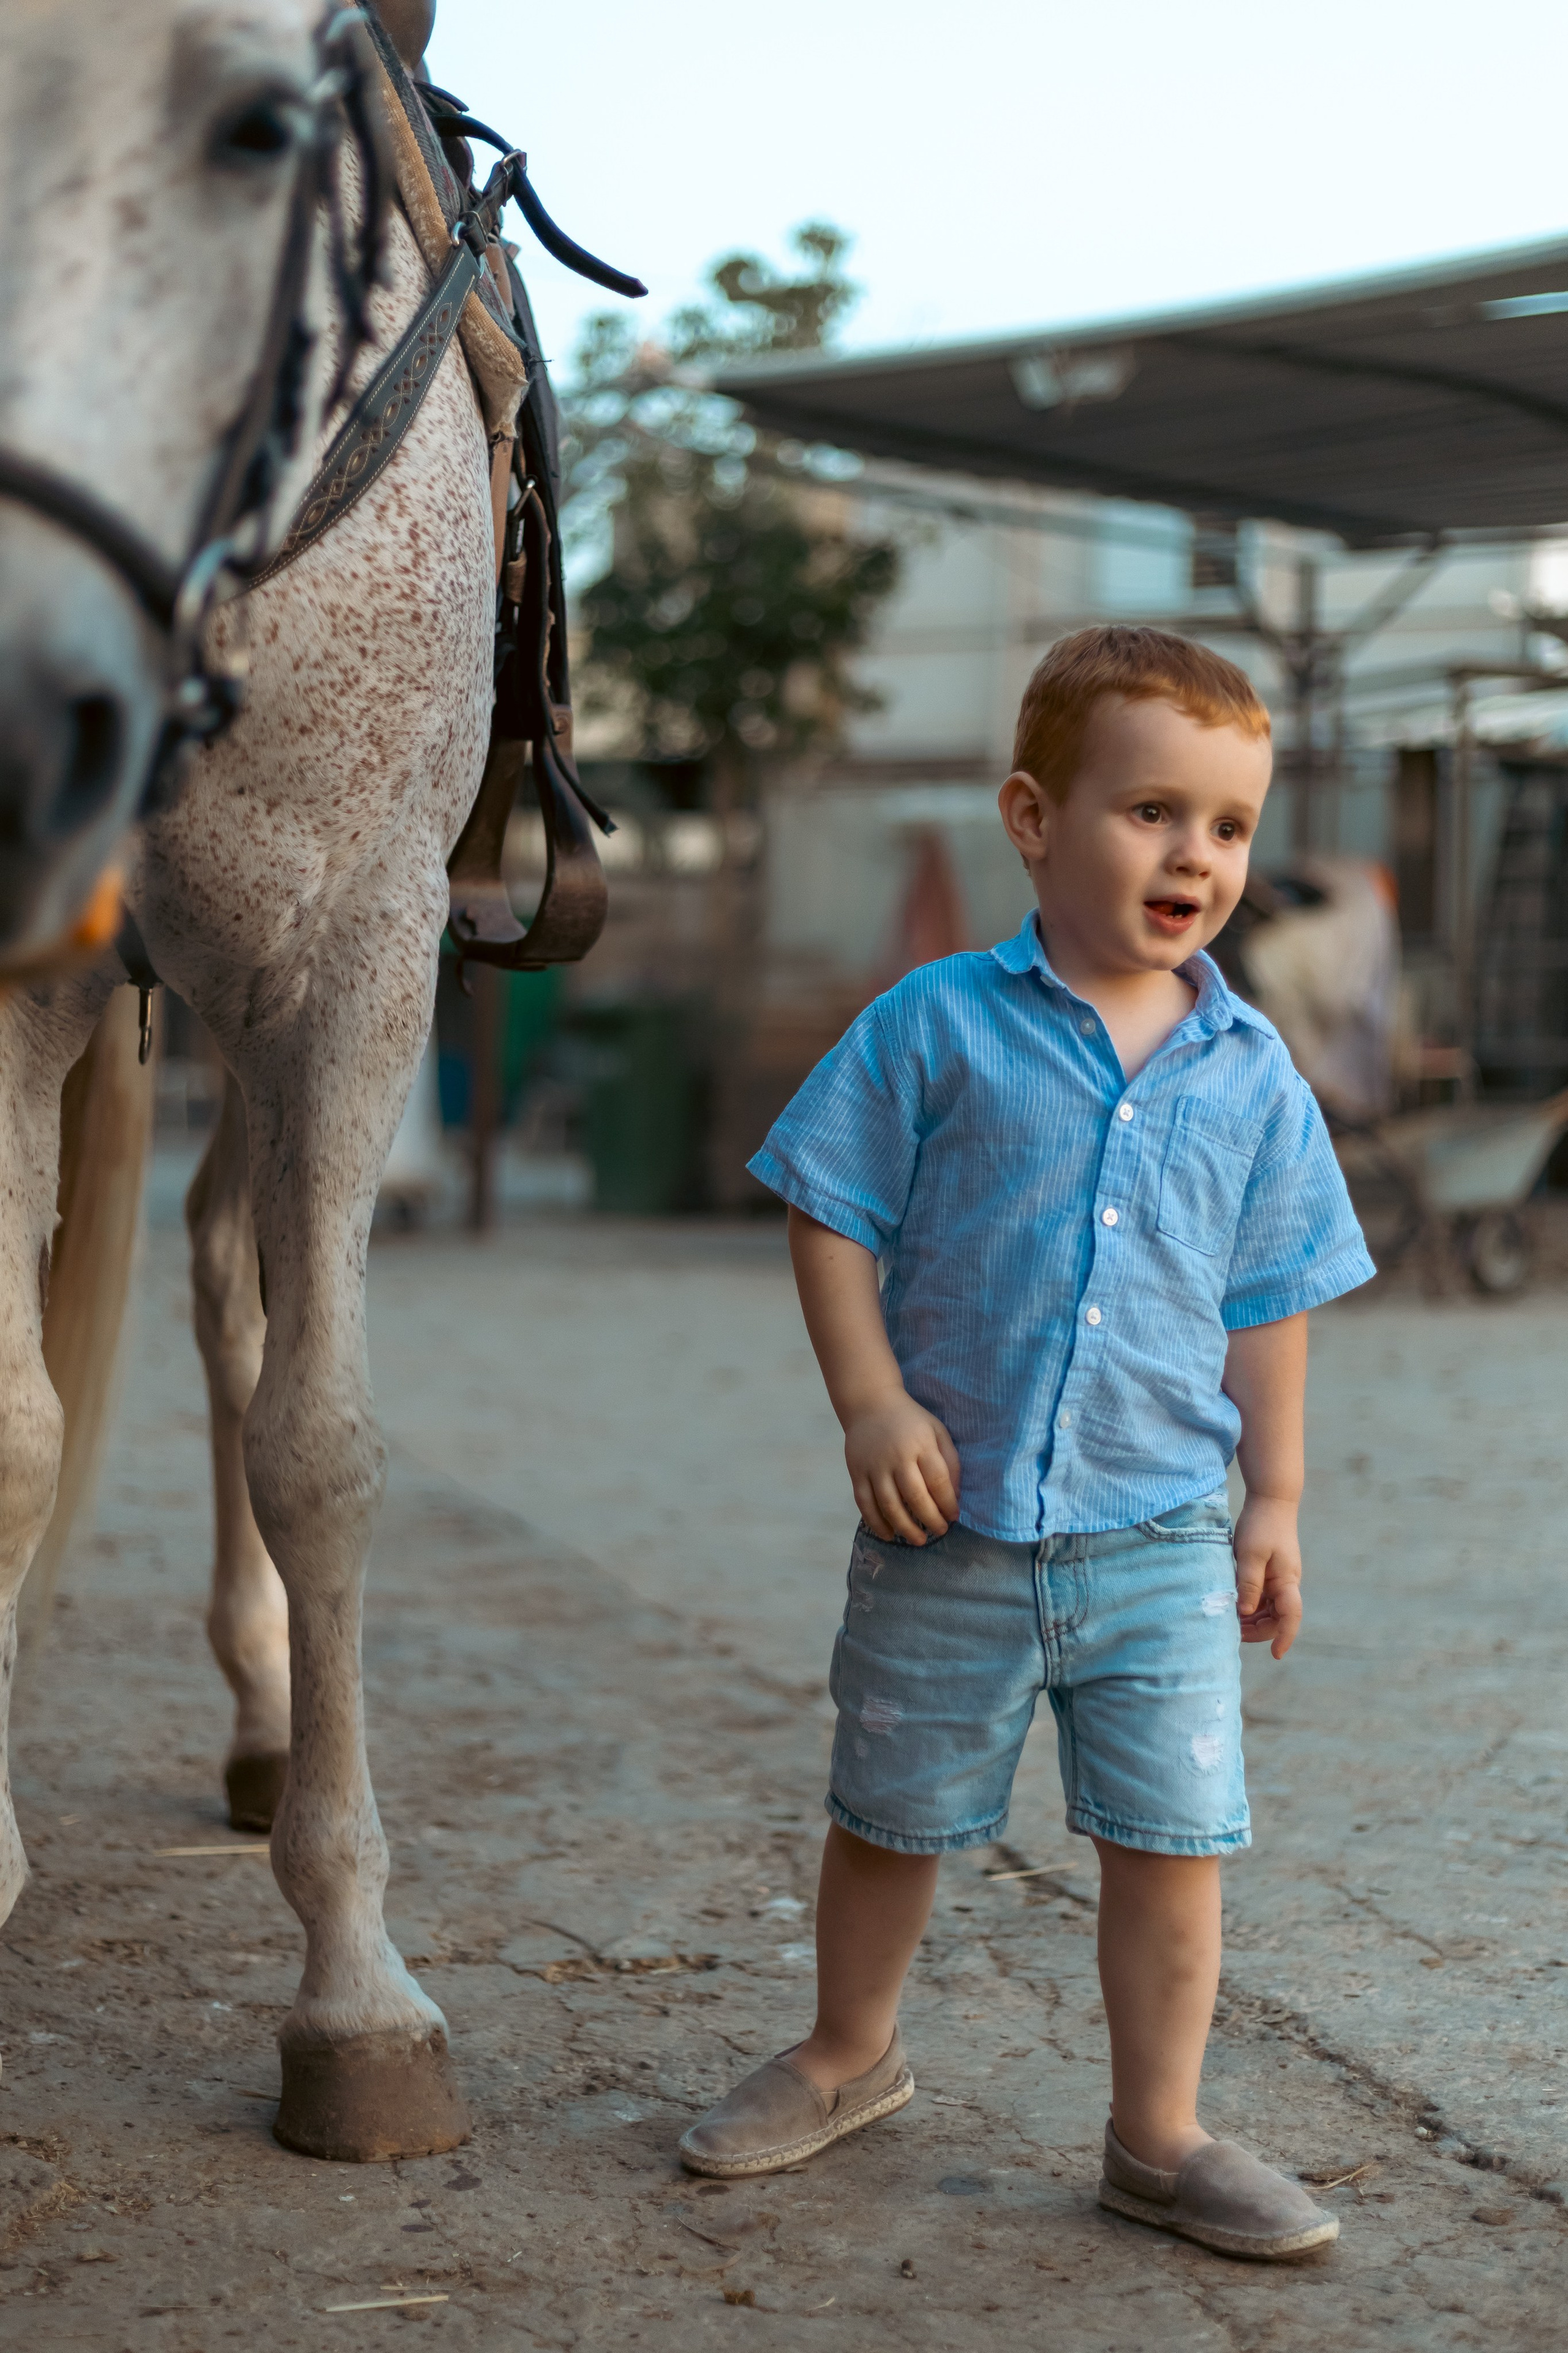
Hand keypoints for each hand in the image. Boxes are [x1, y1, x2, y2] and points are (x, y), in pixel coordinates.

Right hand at [844, 1389, 960, 1544]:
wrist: (870, 1403)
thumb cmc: (910, 1420)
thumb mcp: (937, 1431)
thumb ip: (950, 1461)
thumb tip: (955, 1497)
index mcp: (921, 1444)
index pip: (938, 1481)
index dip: (948, 1504)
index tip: (954, 1517)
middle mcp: (897, 1456)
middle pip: (915, 1497)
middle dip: (930, 1520)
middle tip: (939, 1531)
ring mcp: (874, 1466)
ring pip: (889, 1505)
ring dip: (905, 1528)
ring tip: (918, 1540)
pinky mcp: (856, 1472)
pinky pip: (865, 1504)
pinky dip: (876, 1523)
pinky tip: (889, 1535)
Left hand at [1232, 1493, 1301, 1658]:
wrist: (1271, 1501)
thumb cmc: (1261, 1525)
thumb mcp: (1251, 1554)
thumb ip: (1249, 1584)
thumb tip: (1245, 1613)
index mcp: (1287, 1581)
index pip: (1291, 1617)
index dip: (1285, 1638)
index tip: (1276, 1655)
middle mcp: (1287, 1584)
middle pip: (1277, 1619)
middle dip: (1258, 1631)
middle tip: (1232, 1634)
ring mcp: (1279, 1579)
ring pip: (1269, 1610)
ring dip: (1252, 1619)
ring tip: (1229, 1622)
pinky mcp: (1270, 1572)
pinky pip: (1263, 1597)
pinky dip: (1250, 1606)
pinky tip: (1233, 1605)